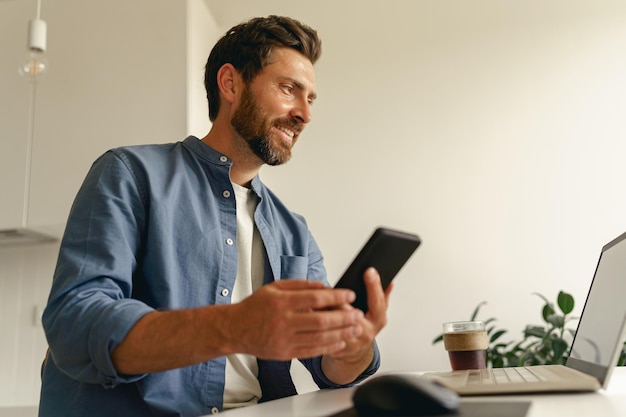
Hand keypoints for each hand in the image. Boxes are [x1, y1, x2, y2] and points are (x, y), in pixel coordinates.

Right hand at [228, 279, 364, 359]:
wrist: (235, 329)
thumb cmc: (255, 306)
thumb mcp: (275, 287)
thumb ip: (301, 285)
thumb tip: (324, 286)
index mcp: (281, 302)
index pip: (316, 298)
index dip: (336, 297)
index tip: (349, 295)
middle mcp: (283, 321)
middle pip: (321, 320)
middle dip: (344, 317)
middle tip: (357, 314)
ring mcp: (284, 339)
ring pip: (319, 338)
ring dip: (341, 333)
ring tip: (355, 328)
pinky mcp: (285, 353)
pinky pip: (311, 351)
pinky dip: (328, 347)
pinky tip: (340, 342)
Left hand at [321, 267, 391, 383]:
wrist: (354, 354)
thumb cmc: (364, 327)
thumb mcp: (376, 311)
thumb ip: (381, 297)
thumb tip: (389, 282)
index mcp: (377, 321)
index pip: (378, 302)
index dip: (374, 286)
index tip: (369, 271)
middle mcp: (366, 333)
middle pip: (351, 314)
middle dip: (340, 300)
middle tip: (331, 287)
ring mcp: (351, 342)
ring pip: (335, 325)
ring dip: (324, 311)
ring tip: (315, 297)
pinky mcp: (336, 349)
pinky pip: (324, 334)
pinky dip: (315, 322)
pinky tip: (309, 311)